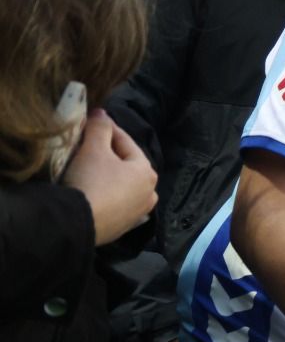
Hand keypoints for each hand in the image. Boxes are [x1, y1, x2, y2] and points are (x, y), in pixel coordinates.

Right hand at [61, 110, 156, 245]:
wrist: (77, 223)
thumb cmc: (91, 181)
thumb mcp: (93, 149)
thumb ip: (99, 128)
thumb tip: (102, 113)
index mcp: (147, 171)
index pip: (126, 142)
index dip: (108, 128)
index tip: (93, 120)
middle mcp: (150, 193)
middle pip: (127, 165)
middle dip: (109, 152)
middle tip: (89, 143)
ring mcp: (139, 213)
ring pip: (123, 185)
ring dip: (110, 175)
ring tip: (91, 166)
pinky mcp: (124, 227)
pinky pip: (116, 202)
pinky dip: (107, 194)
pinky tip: (96, 191)